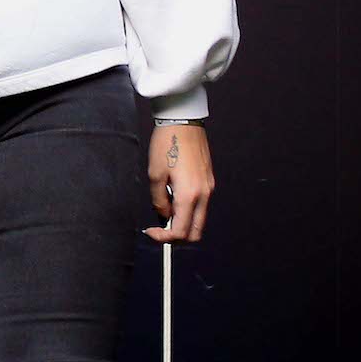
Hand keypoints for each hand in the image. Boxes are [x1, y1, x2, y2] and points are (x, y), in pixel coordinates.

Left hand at [147, 123, 213, 243]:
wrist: (184, 123)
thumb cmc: (166, 145)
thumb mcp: (155, 173)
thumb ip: (159, 199)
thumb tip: (163, 214)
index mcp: (190, 195)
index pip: (181, 231)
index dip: (164, 238)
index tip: (150, 233)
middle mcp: (204, 195)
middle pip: (196, 232)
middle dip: (178, 237)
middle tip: (159, 229)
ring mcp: (209, 189)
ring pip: (199, 219)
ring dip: (183, 222)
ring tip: (164, 209)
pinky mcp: (209, 182)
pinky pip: (201, 206)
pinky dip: (188, 210)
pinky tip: (173, 199)